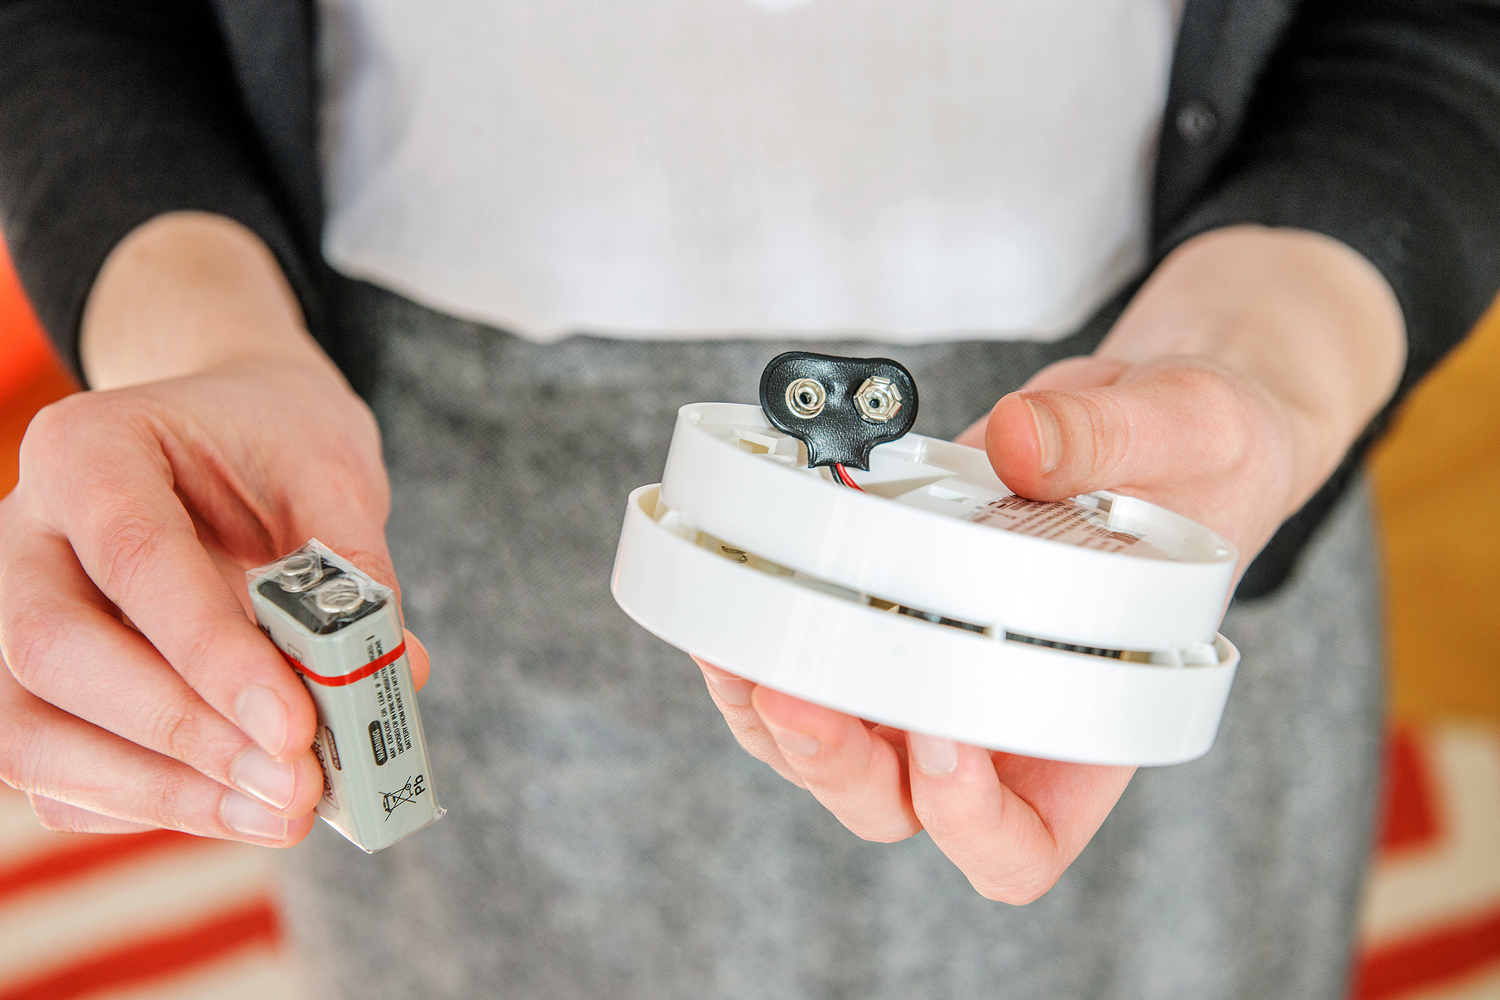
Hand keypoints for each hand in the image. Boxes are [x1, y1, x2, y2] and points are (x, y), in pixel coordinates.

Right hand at [0, 213, 427, 843]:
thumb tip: (399, 671)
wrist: (231, 437)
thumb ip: (354, 566)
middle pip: (55, 652)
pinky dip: (148, 805)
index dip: (212, 654)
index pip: (136, 559)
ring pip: (30, 732)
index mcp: (88, 450)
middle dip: (182, 734)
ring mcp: (10, 615)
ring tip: (282, 813)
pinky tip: (242, 810)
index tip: (293, 725)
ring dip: (161, 792)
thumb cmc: (277, 446)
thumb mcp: (329, 470)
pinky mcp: (31, 689)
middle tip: (295, 783)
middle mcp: (24, 534)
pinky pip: (55, 774)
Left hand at [699, 225, 1404, 900]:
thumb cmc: (1200, 455)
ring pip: (832, 748)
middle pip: (897, 804)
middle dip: (836, 763)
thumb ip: (1109, 440)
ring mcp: (930, 666)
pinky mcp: (883, 608)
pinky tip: (736, 588)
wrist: (1146, 420)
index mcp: (1092, 720)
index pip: (1023, 841)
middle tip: (795, 689)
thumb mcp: (1190, 428)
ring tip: (737, 645)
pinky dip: (758, 639)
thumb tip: (1020, 441)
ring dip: (774, 716)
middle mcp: (1000, 715)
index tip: (947, 737)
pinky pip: (805, 661)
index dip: (972, 821)